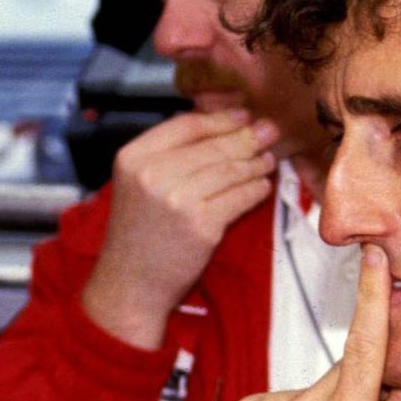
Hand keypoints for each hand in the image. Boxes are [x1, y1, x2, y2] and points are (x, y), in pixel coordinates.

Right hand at [80, 110, 278, 348]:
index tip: (243, 116)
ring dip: (255, 163)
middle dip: (246, 137)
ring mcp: (178, 200)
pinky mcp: (202, 225)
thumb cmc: (137, 234)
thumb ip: (167, 156)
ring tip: (267, 160)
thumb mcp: (137, 184)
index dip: (220, 118)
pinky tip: (261, 186)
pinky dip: (256, 190)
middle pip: (213, 145)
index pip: (185, 125)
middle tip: (270, 132)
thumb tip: (216, 127)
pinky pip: (240, 197)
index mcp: (133, 158)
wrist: (130, 284)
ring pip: (231, 169)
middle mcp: (153, 174)